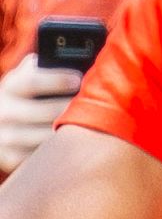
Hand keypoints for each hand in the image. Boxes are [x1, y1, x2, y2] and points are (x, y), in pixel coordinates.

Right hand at [0, 56, 80, 175]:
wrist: (3, 119)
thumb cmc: (32, 91)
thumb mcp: (33, 73)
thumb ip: (49, 64)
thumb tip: (83, 60)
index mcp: (11, 86)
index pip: (32, 81)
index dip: (57, 80)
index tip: (78, 80)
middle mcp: (3, 111)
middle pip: (43, 111)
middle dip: (70, 108)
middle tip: (95, 106)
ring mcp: (4, 137)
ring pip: (42, 137)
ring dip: (68, 131)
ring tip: (91, 124)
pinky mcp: (9, 158)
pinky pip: (38, 157)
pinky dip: (57, 151)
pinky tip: (75, 143)